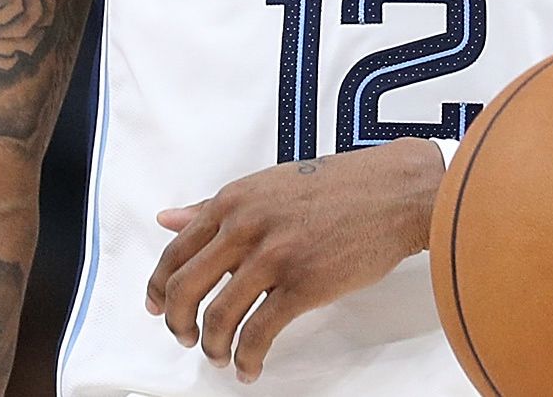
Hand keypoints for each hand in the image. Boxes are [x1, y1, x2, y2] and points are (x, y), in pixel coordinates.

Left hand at [145, 137, 444, 381]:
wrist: (395, 192)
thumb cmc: (339, 186)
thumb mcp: (268, 185)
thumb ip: (216, 206)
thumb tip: (168, 218)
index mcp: (233, 200)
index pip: (175, 251)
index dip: (158, 287)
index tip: (157, 307)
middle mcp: (245, 226)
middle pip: (184, 288)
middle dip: (177, 322)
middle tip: (186, 338)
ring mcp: (274, 256)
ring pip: (217, 316)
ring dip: (211, 346)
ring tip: (219, 357)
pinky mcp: (303, 285)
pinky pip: (257, 333)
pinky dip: (246, 358)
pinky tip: (249, 367)